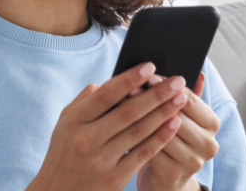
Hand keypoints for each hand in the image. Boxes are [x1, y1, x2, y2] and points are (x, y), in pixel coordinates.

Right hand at [26, 62, 190, 190]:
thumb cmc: (64, 151)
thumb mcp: (64, 122)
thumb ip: (86, 99)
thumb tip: (113, 81)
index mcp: (75, 120)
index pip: (106, 94)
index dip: (130, 78)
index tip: (150, 66)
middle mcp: (87, 139)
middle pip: (128, 111)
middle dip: (156, 94)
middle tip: (177, 80)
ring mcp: (101, 161)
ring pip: (139, 131)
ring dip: (163, 112)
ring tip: (181, 98)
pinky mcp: (114, 180)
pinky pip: (142, 154)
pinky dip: (160, 137)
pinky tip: (174, 123)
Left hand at [129, 72, 219, 190]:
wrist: (167, 177)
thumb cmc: (172, 136)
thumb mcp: (182, 114)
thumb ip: (189, 94)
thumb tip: (198, 72)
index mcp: (212, 123)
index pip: (189, 98)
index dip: (167, 86)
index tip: (148, 75)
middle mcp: (209, 144)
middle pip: (176, 114)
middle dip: (151, 99)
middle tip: (131, 86)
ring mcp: (192, 161)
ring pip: (162, 131)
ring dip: (141, 116)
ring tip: (123, 102)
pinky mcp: (173, 175)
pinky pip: (151, 149)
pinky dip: (136, 135)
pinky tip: (122, 124)